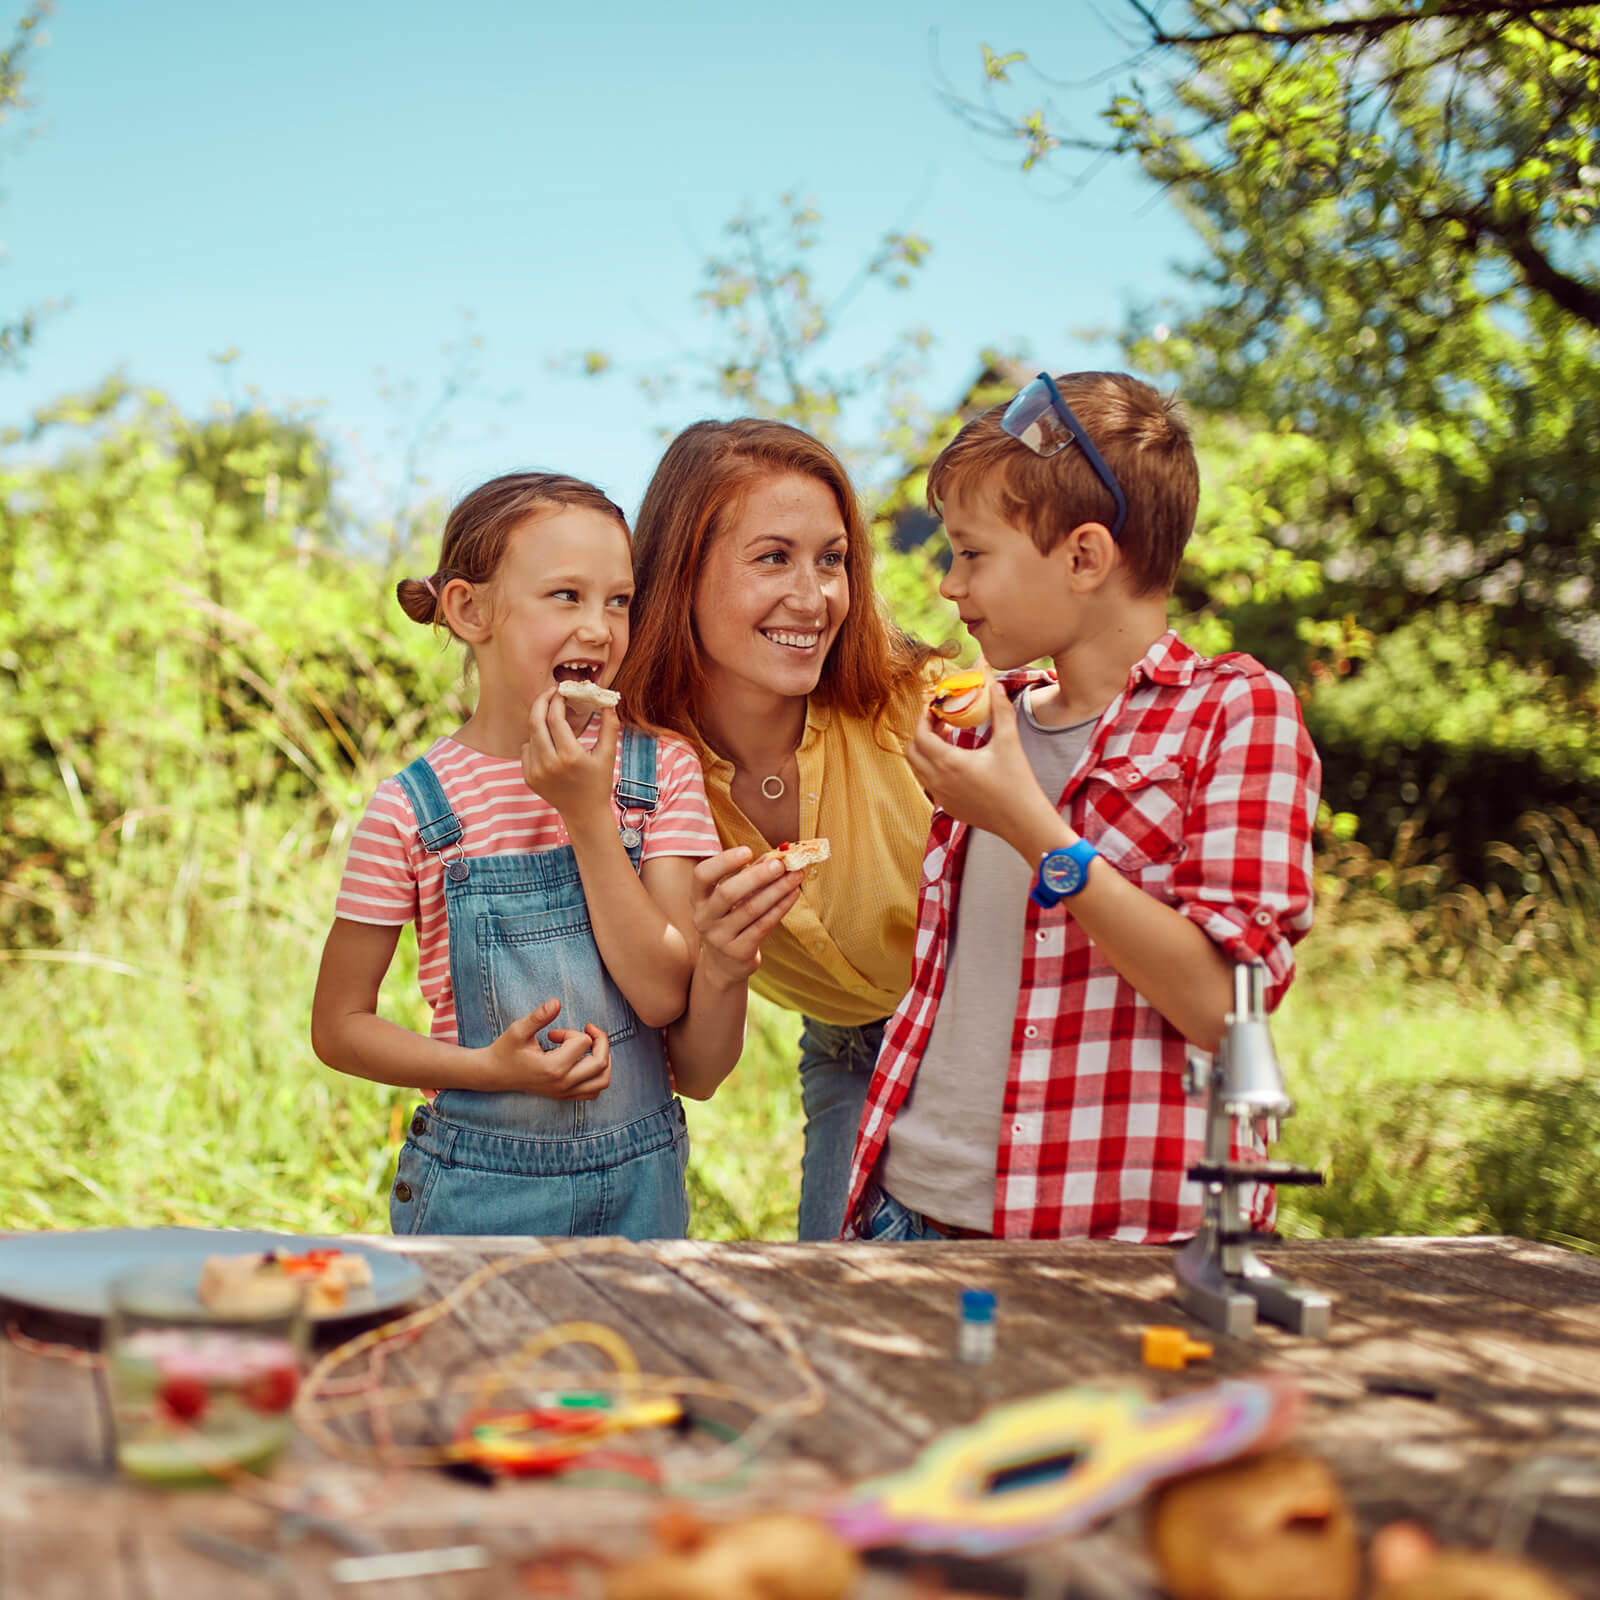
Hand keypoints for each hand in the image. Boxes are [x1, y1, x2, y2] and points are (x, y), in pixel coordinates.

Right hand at [480, 998, 612, 1099]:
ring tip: (591, 1046)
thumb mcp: (518, 1030)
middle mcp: (563, 1083)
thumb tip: (557, 1002)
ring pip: (603, 1080)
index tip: (553, 1033)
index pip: (583, 1043)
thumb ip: (539, 1016)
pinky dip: (598, 1075)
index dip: (571, 1031)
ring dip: (604, 1059)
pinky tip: (585, 1061)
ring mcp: (565, 1092)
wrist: (494, 1074)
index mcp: (553, 1068)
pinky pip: (594, 1091)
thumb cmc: (506, 1050)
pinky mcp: (565, 1096)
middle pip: (600, 1063)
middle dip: (600, 1041)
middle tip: (588, 1030)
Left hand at [520, 688, 618, 824]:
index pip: (555, 718)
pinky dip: (537, 742)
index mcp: (570, 756)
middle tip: (550, 692)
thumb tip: (607, 700)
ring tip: (556, 721)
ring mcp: (535, 772)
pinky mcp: (528, 777)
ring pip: (531, 734)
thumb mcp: (608, 754)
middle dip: (542, 701)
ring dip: (541, 722)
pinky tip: (551, 747)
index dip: (557, 700)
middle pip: (536, 721)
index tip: (563, 690)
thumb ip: (609, 725)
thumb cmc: (599, 782)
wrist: (584, 813)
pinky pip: (527, 749)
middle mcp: (549, 763)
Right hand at [689, 846, 800, 987]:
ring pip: (751, 909)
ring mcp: (719, 937)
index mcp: (698, 898)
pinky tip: (794, 894)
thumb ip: (750, 874)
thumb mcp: (734, 898)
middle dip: (757, 876)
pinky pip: (763, 925)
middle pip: (728, 893)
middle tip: (781, 864)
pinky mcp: (738, 951)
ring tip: (795, 875)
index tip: (748, 851)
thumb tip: (777, 854)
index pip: (702, 875)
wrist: (725, 964)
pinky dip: (781, 907)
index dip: (724, 862)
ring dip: (777, 890)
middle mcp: (704, 918)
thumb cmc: (731, 919)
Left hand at [906, 680, 1060, 850]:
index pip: (920, 735)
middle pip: (912, 752)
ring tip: (949, 739)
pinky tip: (956, 762)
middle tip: (942, 721)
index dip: (923, 717)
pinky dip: (934, 768)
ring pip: (919, 769)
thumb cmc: (1017, 783)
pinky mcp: (948, 808)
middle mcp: (938, 781)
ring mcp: (941, 797)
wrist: (1023, 822)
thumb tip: (996, 686)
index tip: (934, 706)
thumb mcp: (1009, 742)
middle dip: (922, 733)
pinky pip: (930, 784)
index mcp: (948, 763)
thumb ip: (1001, 710)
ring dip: (927, 751)